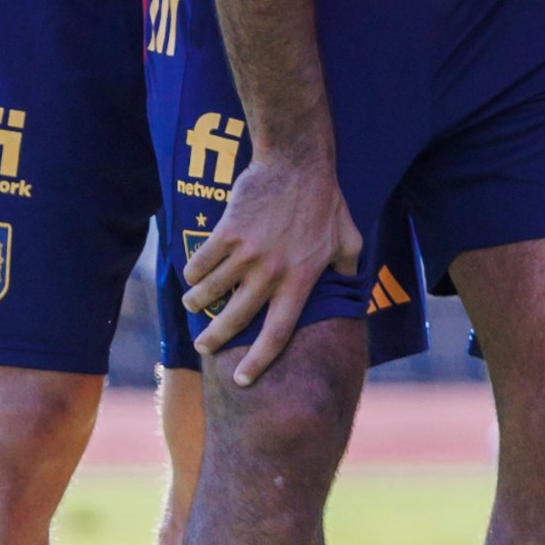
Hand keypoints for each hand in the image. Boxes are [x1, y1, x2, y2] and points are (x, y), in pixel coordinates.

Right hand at [180, 147, 361, 388]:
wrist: (297, 164)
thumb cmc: (326, 201)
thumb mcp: (348, 239)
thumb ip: (348, 268)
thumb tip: (353, 288)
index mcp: (302, 281)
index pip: (279, 333)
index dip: (259, 361)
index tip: (243, 381)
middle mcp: (273, 273)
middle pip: (236, 320)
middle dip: (215, 340)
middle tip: (205, 347)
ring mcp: (248, 253)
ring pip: (211, 292)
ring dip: (197, 303)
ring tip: (194, 306)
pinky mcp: (227, 233)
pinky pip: (200, 262)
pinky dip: (192, 272)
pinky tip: (191, 275)